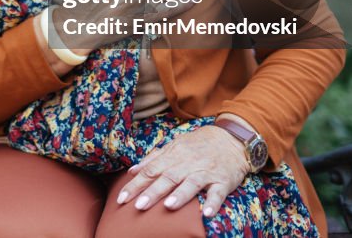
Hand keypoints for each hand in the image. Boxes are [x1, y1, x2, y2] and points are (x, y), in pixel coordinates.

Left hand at [116, 125, 249, 217]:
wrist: (230, 138)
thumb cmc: (198, 146)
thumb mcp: (174, 147)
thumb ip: (153, 159)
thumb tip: (132, 171)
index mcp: (173, 156)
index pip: (150, 171)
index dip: (135, 185)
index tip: (121, 198)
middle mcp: (187, 163)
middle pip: (167, 178)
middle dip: (152, 192)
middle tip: (138, 206)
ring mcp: (206, 172)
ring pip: (191, 184)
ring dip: (180, 195)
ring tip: (168, 206)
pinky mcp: (223, 181)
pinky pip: (218, 192)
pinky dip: (213, 202)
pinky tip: (207, 213)